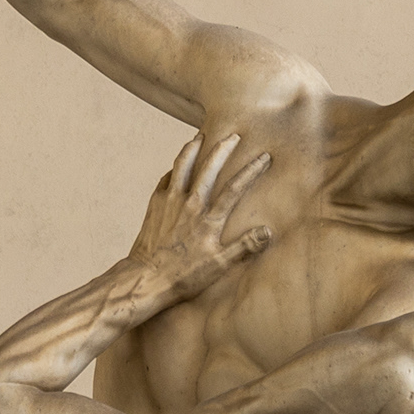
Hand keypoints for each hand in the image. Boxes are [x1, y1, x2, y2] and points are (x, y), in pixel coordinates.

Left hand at [116, 135, 275, 311]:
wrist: (146, 277)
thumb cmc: (184, 275)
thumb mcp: (219, 266)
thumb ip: (244, 247)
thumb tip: (267, 232)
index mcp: (208, 219)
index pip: (235, 188)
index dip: (251, 171)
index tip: (263, 157)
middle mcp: (190, 204)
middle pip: (208, 167)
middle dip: (223, 149)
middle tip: (233, 136)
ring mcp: (170, 201)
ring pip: (182, 165)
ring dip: (193, 148)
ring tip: (200, 136)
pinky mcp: (155, 204)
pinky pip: (167, 178)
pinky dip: (175, 168)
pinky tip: (178, 165)